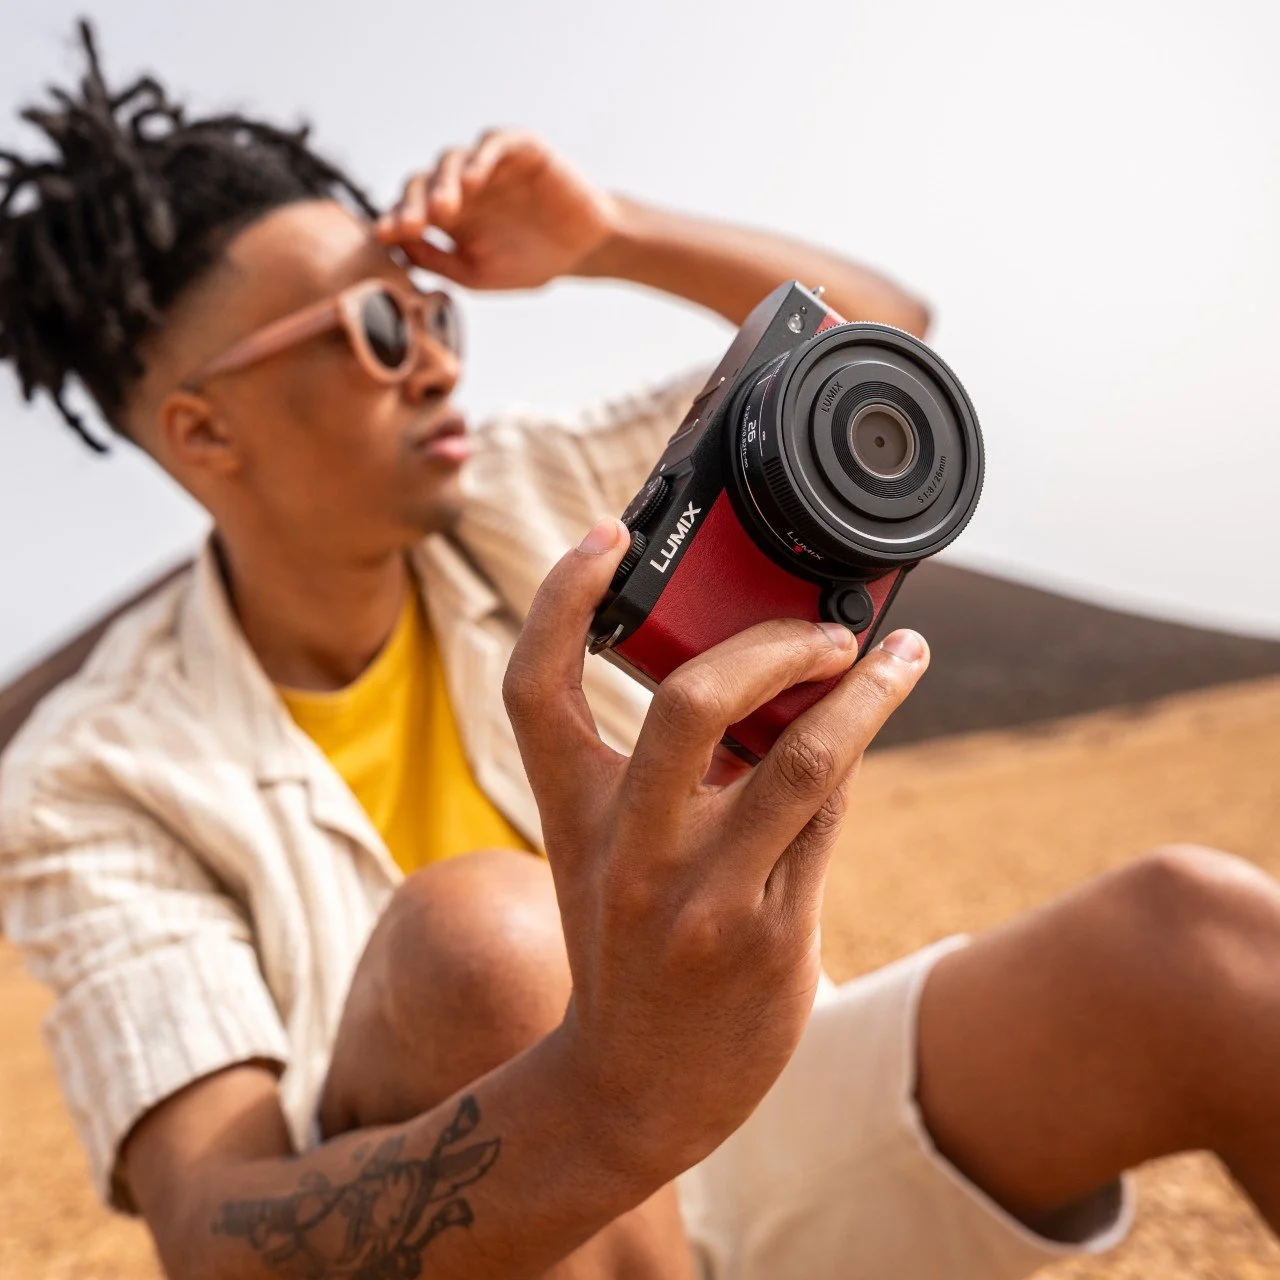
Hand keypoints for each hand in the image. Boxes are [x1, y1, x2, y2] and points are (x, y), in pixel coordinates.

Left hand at [376, 130, 619, 289]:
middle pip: (422, 183)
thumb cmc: (531, 263)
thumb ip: (438, 261)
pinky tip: (472, 179)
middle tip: (411, 226)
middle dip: (413, 204)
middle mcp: (461, 186)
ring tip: (443, 209)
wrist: (583, 250)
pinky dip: (480, 158)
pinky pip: (493, 144)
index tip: (383, 237)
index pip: (409, 211)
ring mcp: (488, 165)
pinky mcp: (519, 148)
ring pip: (451, 160)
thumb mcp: (477, 274)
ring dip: (443, 183)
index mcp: (447, 216)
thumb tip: (397, 250)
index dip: (394, 221)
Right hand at [503, 518, 929, 1177]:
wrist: (632, 1090)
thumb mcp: (605, 857)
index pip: (537, 688)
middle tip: (820, 627)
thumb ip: (658, 772)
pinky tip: (874, 715)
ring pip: (799, 758)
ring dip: (861, 689)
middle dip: (770, 642)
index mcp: (573, 818)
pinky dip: (856, 751)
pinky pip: (830, 815)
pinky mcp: (771, 937)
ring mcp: (703, 900)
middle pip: (690, 702)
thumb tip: (760, 676)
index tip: (607, 534)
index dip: (560, 599)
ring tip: (896, 653)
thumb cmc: (624, 948)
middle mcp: (630, 853)